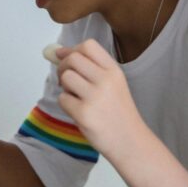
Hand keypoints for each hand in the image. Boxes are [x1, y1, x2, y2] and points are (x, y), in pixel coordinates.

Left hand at [56, 39, 148, 161]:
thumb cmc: (118, 112)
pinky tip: (78, 111)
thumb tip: (58, 53)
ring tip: (74, 96)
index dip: (71, 50)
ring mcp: (95, 97)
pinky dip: (66, 104)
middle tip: (66, 80)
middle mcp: (106, 80)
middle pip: (73, 59)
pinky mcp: (84, 113)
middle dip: (62, 67)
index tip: (65, 58)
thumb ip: (91, 68)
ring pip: (66, 77)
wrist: (129, 140)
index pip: (88, 46)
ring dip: (64, 86)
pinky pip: (62, 99)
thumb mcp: (114, 84)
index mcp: (114, 70)